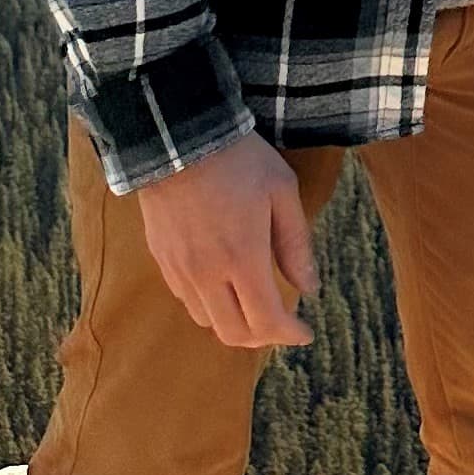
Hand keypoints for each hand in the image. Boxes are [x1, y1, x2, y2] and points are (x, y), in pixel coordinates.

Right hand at [135, 131, 317, 348]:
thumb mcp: (281, 190)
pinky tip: (223, 284)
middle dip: (263, 337)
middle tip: (281, 323)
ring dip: (234, 323)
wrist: (178, 137)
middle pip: (234, 334)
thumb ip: (296, 243)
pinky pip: (187, 300)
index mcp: (242, 258)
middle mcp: (207, 275)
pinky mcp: (162, 260)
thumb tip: (311, 288)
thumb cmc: (239, 160)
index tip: (305, 332)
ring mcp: (180, 270)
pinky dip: (210, 305)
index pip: (266, 321)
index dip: (289, 335)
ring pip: (208, 321)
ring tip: (253, 305)